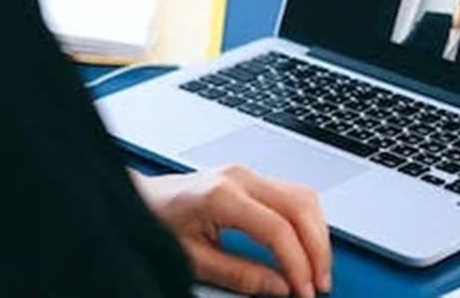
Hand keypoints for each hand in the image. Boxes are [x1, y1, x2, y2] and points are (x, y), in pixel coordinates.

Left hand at [130, 165, 331, 297]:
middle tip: (319, 284)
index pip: (278, 229)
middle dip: (317, 250)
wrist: (140, 198)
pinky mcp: (250, 178)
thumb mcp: (193, 259)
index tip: (304, 290)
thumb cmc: (157, 221)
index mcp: (221, 195)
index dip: (297, 264)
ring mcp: (246, 173)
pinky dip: (306, 222)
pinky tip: (306, 246)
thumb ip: (239, 274)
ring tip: (316, 269)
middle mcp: (239, 177)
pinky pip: (292, 194)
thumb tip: (278, 286)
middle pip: (300, 208)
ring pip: (303, 197)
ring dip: (317, 234)